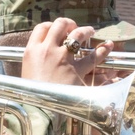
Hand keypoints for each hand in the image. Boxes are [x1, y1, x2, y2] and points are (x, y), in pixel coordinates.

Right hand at [22, 19, 111, 134]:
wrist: (40, 111)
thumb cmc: (31, 96)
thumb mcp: (27, 75)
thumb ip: (35, 63)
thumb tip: (40, 58)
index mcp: (32, 51)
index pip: (42, 28)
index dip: (51, 26)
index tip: (56, 29)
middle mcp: (47, 51)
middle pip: (60, 25)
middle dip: (69, 23)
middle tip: (74, 26)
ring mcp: (64, 59)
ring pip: (78, 34)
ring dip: (86, 30)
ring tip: (91, 31)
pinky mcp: (78, 70)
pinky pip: (94, 56)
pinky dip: (102, 50)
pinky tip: (107, 46)